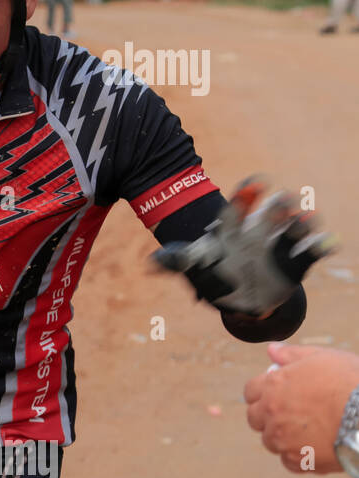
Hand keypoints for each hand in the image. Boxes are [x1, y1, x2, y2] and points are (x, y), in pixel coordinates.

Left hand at [152, 176, 335, 315]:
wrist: (239, 294)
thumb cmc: (214, 273)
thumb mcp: (195, 265)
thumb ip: (177, 260)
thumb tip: (151, 261)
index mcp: (232, 230)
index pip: (238, 210)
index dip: (246, 197)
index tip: (255, 183)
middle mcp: (257, 233)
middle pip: (269, 214)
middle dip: (277, 205)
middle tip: (283, 198)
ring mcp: (277, 247)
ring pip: (292, 229)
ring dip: (300, 223)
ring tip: (306, 218)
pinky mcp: (294, 264)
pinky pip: (309, 254)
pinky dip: (320, 246)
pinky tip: (327, 243)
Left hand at [242, 344, 358, 472]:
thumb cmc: (351, 383)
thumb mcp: (323, 358)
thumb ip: (292, 354)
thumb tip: (271, 349)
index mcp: (273, 386)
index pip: (250, 392)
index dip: (263, 393)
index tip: (277, 395)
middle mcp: (272, 412)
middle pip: (255, 418)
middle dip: (268, 416)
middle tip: (292, 415)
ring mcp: (282, 438)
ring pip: (270, 441)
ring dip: (283, 437)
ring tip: (309, 432)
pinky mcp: (298, 460)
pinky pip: (289, 462)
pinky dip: (299, 457)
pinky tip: (316, 448)